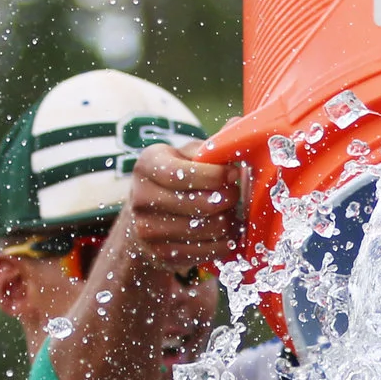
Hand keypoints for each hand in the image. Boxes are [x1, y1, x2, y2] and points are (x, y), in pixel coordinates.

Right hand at [99, 144, 245, 282]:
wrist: (145, 219)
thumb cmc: (175, 180)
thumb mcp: (186, 157)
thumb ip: (212, 146)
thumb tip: (239, 123)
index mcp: (147, 165)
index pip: (186, 173)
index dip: (217, 175)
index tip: (234, 172)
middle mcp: (141, 198)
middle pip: (202, 204)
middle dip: (229, 199)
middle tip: (235, 195)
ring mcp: (148, 230)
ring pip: (209, 229)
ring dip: (229, 221)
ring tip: (231, 212)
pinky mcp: (161, 256)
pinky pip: (207, 251)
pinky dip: (224, 242)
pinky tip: (226, 232)